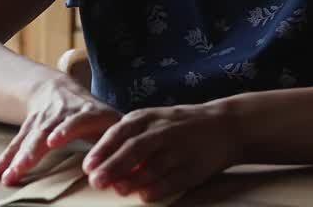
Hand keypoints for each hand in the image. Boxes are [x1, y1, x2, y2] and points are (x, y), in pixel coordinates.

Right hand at [0, 74, 120, 185]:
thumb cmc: (95, 114)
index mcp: (87, 112)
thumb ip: (121, 141)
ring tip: (6, 177)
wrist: (58, 88)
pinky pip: (15, 144)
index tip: (53, 140)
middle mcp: (61, 115)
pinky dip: (4, 159)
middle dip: (32, 153)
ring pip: (28, 139)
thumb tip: (141, 166)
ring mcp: (42, 121)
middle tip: (21, 171)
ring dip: (15, 159)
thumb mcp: (111, 120)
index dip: (65, 128)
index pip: (77, 118)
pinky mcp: (28, 128)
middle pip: (45, 132)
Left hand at [82, 102, 237, 202]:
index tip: (88, 166)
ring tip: (118, 189)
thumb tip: (102, 162)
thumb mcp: (152, 120)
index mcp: (147, 117)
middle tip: (95, 181)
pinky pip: (173, 179)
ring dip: (133, 179)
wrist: (224, 125)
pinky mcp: (194, 166)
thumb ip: (129, 137)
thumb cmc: (178, 125)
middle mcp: (163, 130)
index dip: (103, 150)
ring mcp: (180, 148)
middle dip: (113, 166)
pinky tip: (144, 196)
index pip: (120, 133)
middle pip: (134, 148)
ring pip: (153, 165)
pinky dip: (157, 188)